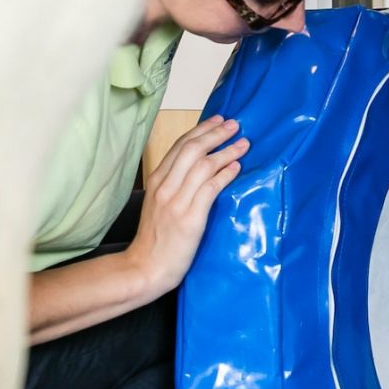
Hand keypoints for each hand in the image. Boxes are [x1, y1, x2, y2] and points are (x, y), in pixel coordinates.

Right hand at [125, 115, 247, 295]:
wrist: (145, 268)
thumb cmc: (155, 239)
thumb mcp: (158, 205)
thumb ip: (174, 186)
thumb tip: (198, 169)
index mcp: (157, 181)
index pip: (180, 146)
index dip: (201, 130)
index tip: (217, 120)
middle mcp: (165, 187)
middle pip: (192, 149)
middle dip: (216, 133)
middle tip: (235, 124)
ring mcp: (176, 201)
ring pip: (203, 165)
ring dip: (226, 151)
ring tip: (243, 143)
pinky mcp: (189, 218)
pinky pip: (210, 188)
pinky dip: (225, 174)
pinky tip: (237, 167)